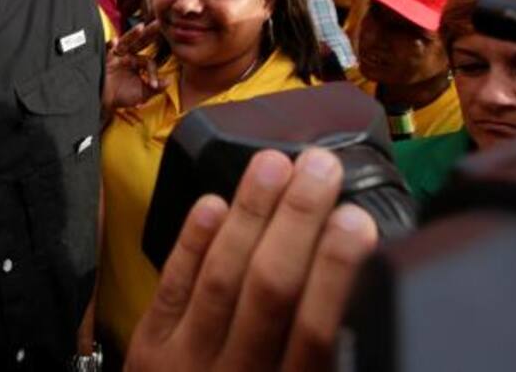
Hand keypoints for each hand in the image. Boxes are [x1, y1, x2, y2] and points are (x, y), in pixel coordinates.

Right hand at [102, 21, 168, 110]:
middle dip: (150, 32)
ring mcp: (115, 56)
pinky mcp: (105, 59)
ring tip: (141, 27)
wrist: (103, 102)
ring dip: (133, 34)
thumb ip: (156, 88)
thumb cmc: (121, 97)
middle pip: (140, 42)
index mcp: (137, 62)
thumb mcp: (142, 94)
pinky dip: (110, 45)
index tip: (153, 85)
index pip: (149, 61)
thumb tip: (169, 82)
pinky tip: (114, 41)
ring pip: (125, 42)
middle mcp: (127, 56)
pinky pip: (107, 49)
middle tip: (160, 23)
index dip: (153, 72)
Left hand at [124, 149, 377, 371]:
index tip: (357, 220)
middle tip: (320, 168)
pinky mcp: (151, 346)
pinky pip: (171, 286)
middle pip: (269, 289)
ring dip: (250, 214)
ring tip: (273, 164)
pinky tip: (213, 202)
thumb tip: (364, 305)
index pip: (316, 330)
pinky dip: (192, 243)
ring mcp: (188, 360)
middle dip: (297, 221)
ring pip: (221, 277)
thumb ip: (328, 360)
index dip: (336, 271)